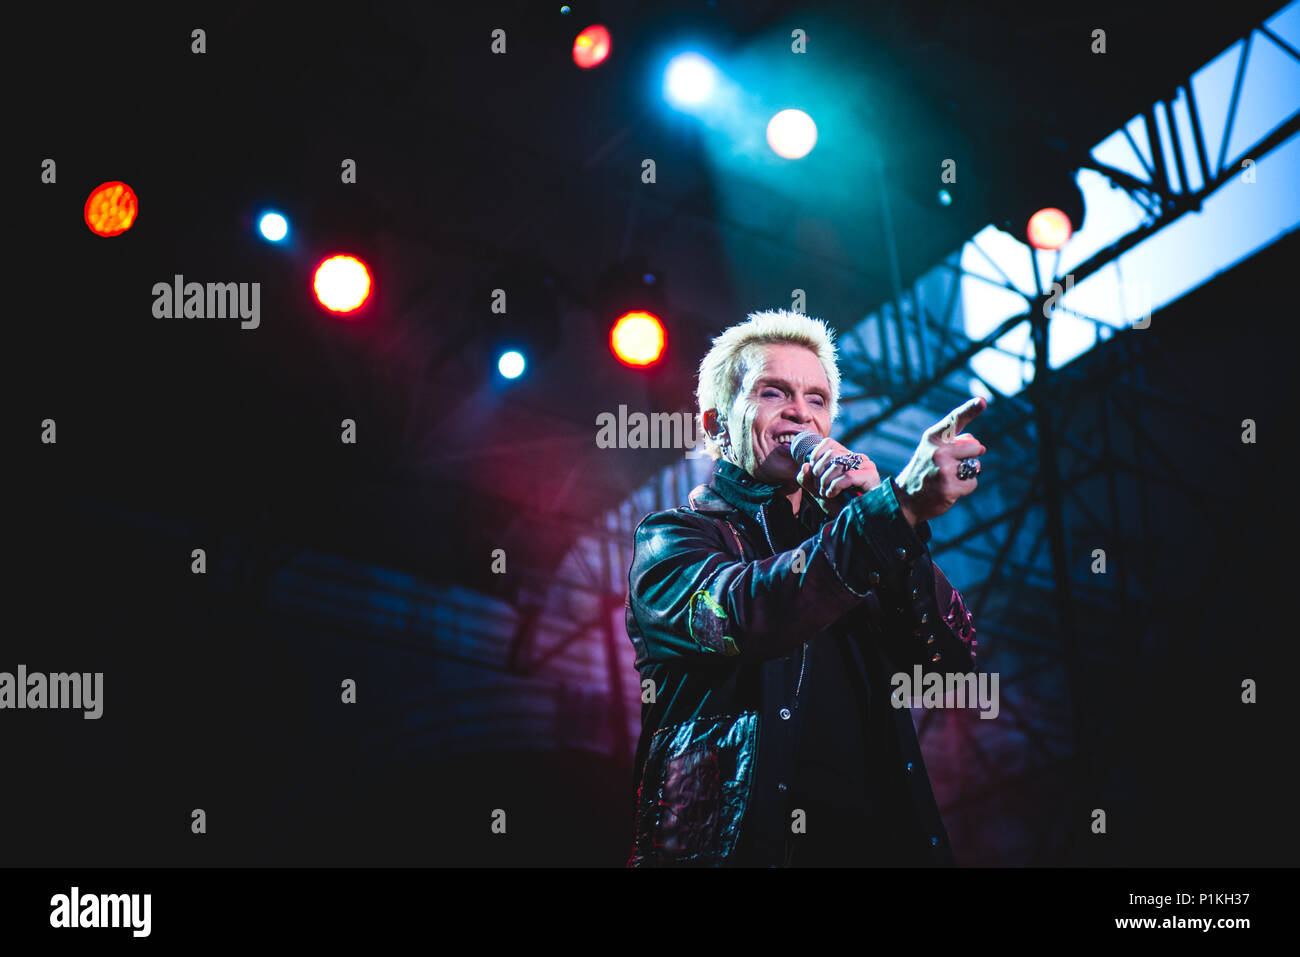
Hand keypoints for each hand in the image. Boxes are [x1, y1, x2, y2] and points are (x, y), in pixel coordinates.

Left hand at [796, 437, 880, 515]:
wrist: (855, 521)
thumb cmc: (839, 505)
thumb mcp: (818, 491)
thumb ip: (807, 479)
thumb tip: (805, 465)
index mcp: (847, 457)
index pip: (828, 443)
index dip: (816, 456)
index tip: (813, 473)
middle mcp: (858, 458)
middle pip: (831, 454)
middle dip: (819, 473)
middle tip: (819, 488)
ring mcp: (866, 466)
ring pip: (838, 464)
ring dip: (825, 481)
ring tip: (826, 493)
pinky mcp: (871, 477)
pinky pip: (847, 476)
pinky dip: (835, 486)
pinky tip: (833, 494)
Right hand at [894, 397, 987, 523]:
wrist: (905, 499)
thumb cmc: (925, 471)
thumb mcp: (933, 450)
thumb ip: (955, 442)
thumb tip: (981, 447)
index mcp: (933, 438)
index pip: (954, 420)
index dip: (970, 410)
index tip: (982, 402)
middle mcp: (937, 451)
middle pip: (975, 447)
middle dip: (970, 457)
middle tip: (951, 466)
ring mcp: (943, 469)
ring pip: (975, 467)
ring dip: (967, 474)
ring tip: (947, 478)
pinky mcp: (949, 487)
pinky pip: (972, 483)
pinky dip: (965, 488)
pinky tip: (949, 489)